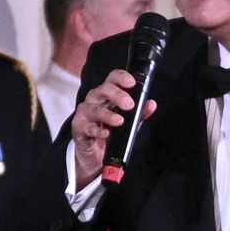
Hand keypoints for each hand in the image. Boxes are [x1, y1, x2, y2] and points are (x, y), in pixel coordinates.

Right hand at [64, 67, 145, 185]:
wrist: (96, 153)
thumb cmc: (111, 130)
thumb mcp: (129, 121)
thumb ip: (140, 113)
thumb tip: (151, 104)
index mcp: (107, 94)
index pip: (112, 79)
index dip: (121, 77)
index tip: (132, 83)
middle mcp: (95, 100)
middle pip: (103, 89)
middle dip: (117, 95)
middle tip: (129, 105)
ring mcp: (85, 113)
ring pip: (94, 109)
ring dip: (108, 115)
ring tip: (119, 121)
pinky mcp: (79, 127)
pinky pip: (87, 128)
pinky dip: (98, 131)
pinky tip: (106, 133)